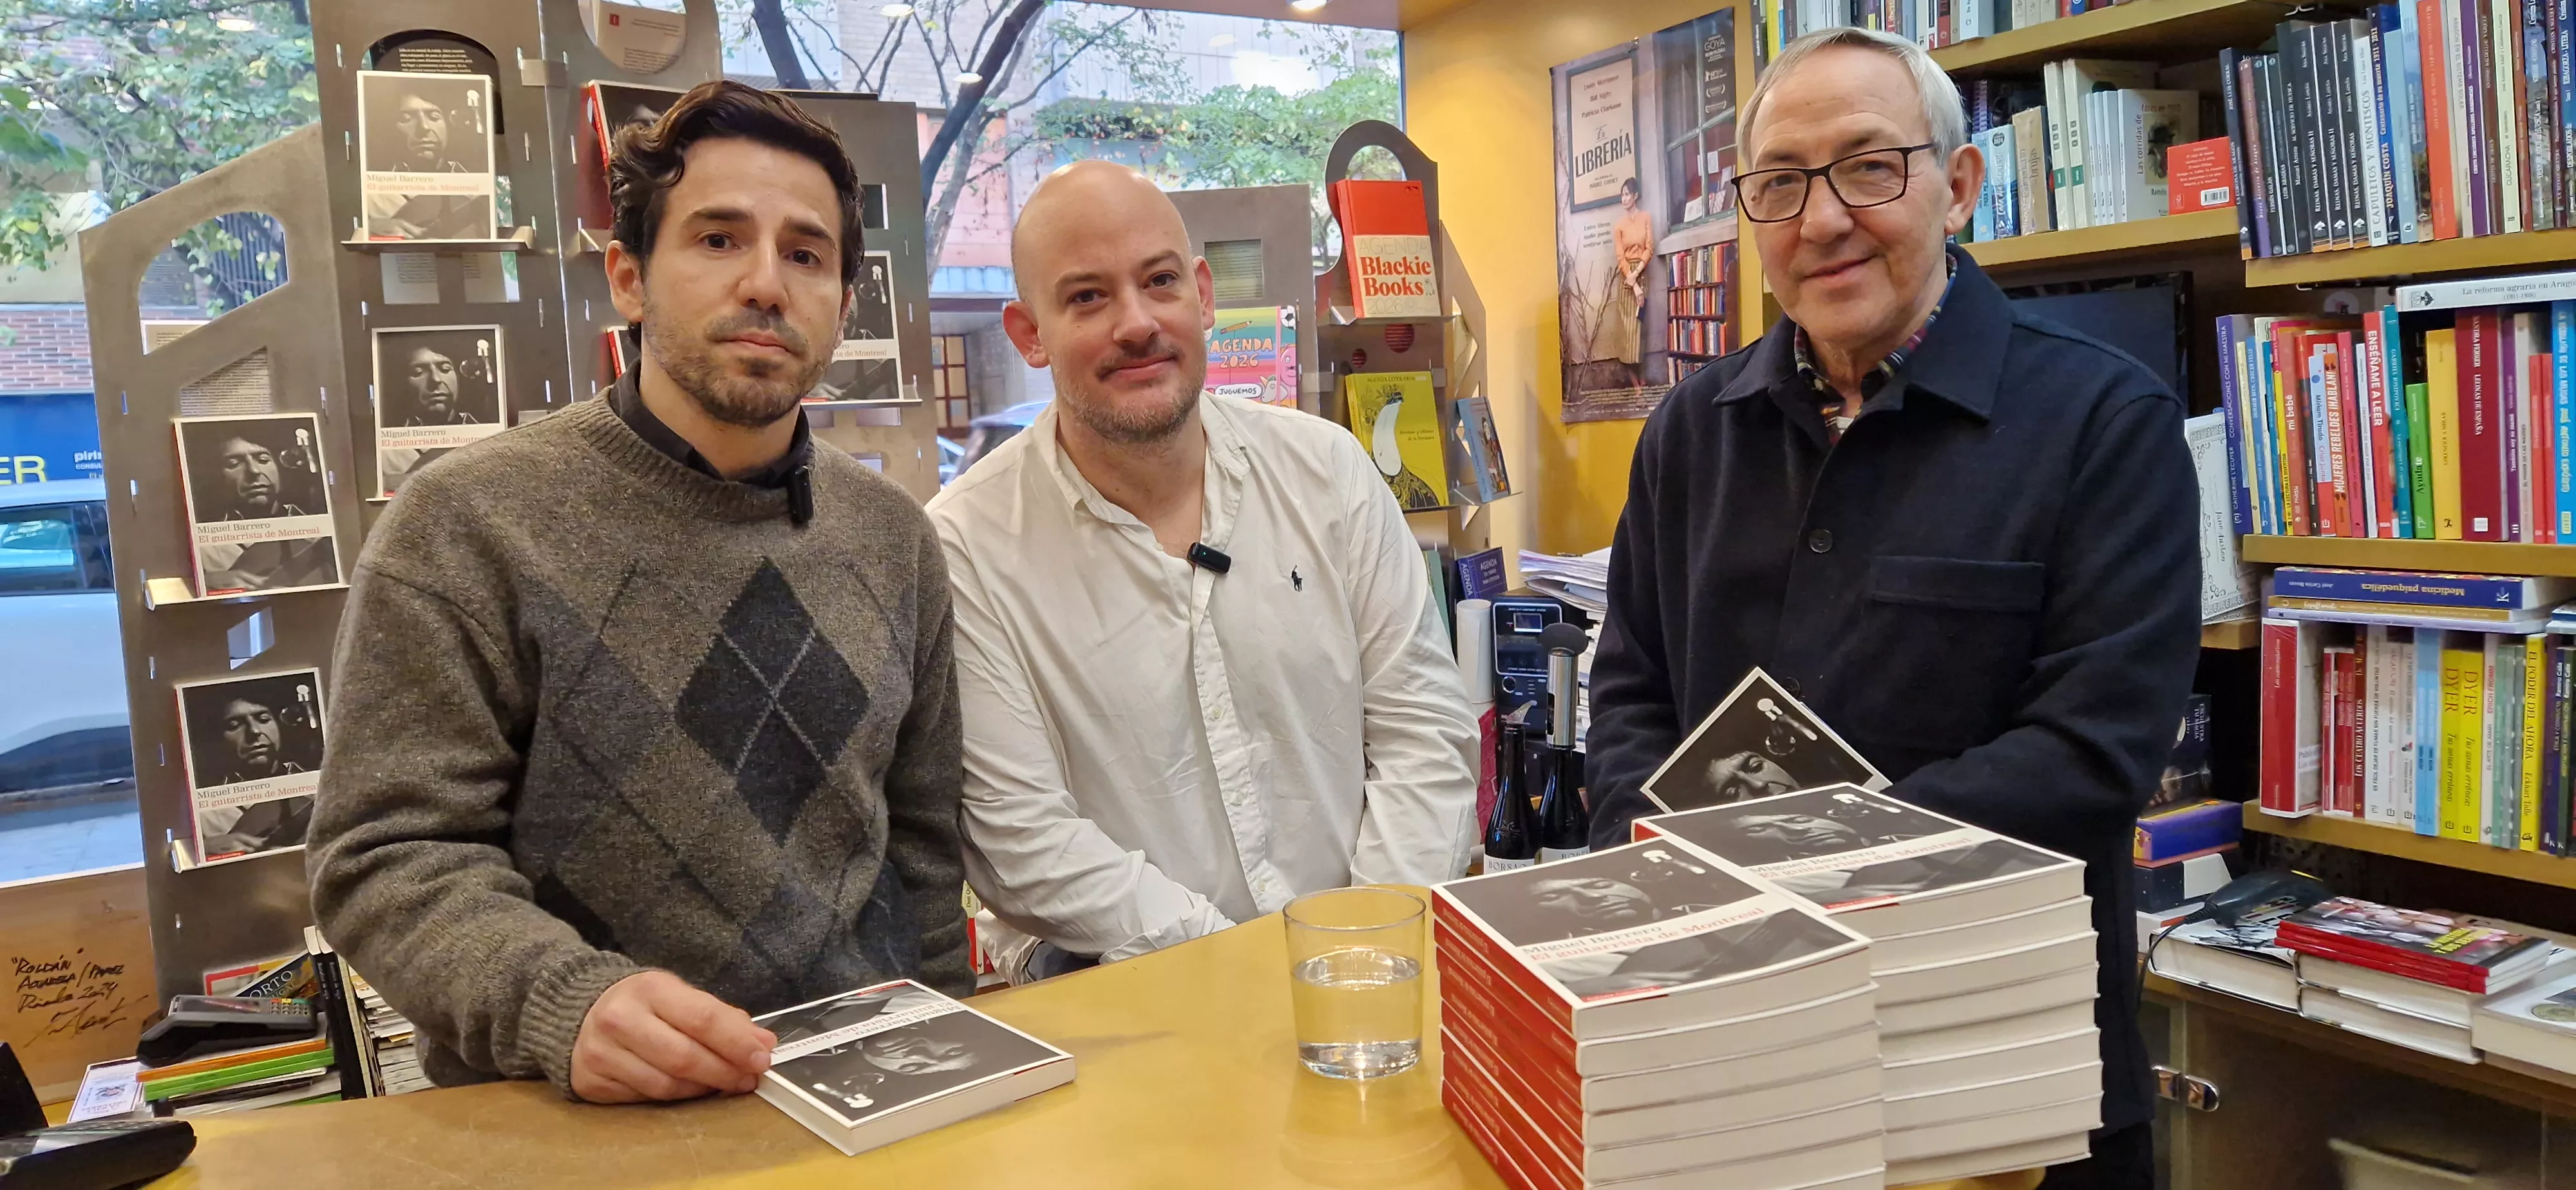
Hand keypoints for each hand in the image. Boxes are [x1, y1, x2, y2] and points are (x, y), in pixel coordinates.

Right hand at [570, 971, 777, 1103]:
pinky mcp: (592, 1081)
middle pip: (684, 1058)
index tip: (762, 1059)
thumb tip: (763, 1044)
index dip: (737, 1043)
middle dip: (724, 1073)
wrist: (579, 1012)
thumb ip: (722, 1018)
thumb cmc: (642, 1005)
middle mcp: (621, 1019)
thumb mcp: (680, 997)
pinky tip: (687, 1089)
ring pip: (665, 1085)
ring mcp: (602, 1052)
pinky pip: (644, 1099)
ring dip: (702, 1090)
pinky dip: (673, 1098)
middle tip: (747, 1079)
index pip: (703, 1019)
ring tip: (720, 1084)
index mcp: (650, 989)